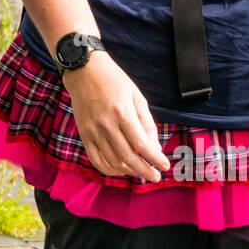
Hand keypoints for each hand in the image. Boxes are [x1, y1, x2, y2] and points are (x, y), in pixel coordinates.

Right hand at [63, 51, 170, 180]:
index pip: (141, 144)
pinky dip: (109, 169)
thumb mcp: (137, 97)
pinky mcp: (84, 134)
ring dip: (128, 171)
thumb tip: (154, 148)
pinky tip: (120, 169)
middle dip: (144, 171)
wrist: (84, 71)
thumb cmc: (114, 81)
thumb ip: (146, 123)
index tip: (164, 166)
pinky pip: (96, 159)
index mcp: (123, 113)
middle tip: (155, 177)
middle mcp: (106, 124)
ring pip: (112, 161)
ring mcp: (93, 131)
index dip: (155, 159)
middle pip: (128, 157)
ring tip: (139, 171)